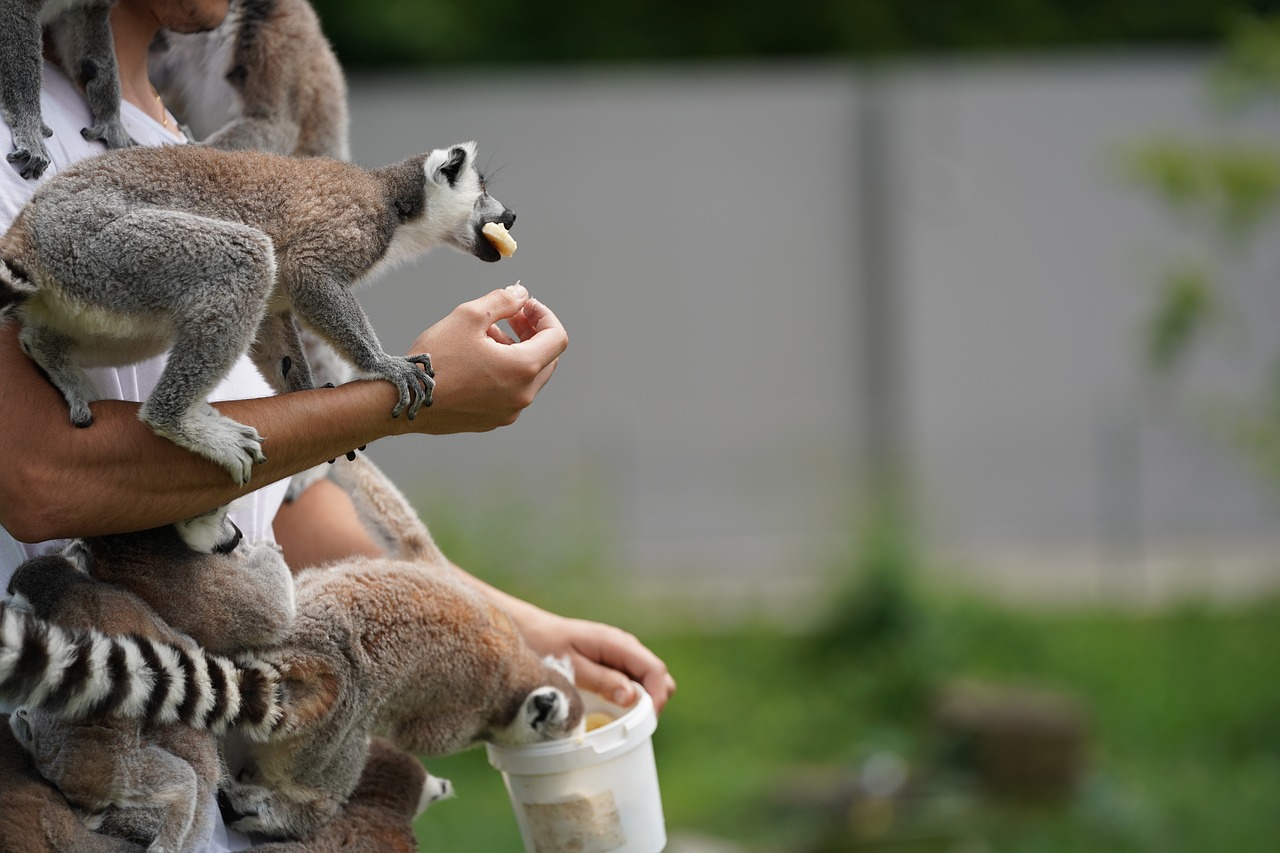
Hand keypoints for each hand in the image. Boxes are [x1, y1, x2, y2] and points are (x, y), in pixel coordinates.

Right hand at [405, 283, 566, 434]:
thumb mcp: (468, 316)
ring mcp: (509, 412)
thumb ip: (502, 301)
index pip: (557, 338)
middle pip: (547, 358)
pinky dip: (504, 372)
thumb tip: (522, 295)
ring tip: (486, 336)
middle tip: (509, 316)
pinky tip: (478, 360)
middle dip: (532, 333)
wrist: (403, 401)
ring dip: (516, 351)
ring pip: (528, 376)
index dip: (544, 315)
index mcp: (523, 369)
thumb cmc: (435, 358)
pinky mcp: (493, 420)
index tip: (524, 305)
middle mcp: (523, 395)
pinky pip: (511, 392)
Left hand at [515, 609, 676, 712]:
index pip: (655, 670)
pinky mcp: (611, 662)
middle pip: (657, 676)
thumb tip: (633, 697)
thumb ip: (602, 680)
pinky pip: (631, 681)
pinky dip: (629, 697)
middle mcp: (624, 646)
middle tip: (633, 724)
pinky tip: (611, 710)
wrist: (527, 630)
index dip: (657, 697)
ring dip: (641, 701)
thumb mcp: (572, 667)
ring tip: (621, 720)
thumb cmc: (544, 646)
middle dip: (653, 701)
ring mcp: (619, 654)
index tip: (646, 722)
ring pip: (646, 680)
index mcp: (618, 644)